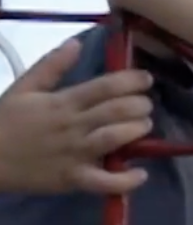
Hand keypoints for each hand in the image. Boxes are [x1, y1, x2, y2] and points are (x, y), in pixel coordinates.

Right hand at [0, 39, 155, 195]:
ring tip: (145, 127)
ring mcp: (75, 153)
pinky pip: (104, 182)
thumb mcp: (24, 87)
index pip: (104, 87)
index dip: (131, 81)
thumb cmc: (5, 121)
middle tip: (146, 104)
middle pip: (116, 111)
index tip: (147, 79)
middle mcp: (73, 126)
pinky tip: (141, 174)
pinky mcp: (72, 179)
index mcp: (62, 102)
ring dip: (136, 131)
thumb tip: (76, 43)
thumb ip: (51, 65)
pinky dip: (126, 180)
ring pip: (114, 139)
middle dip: (140, 105)